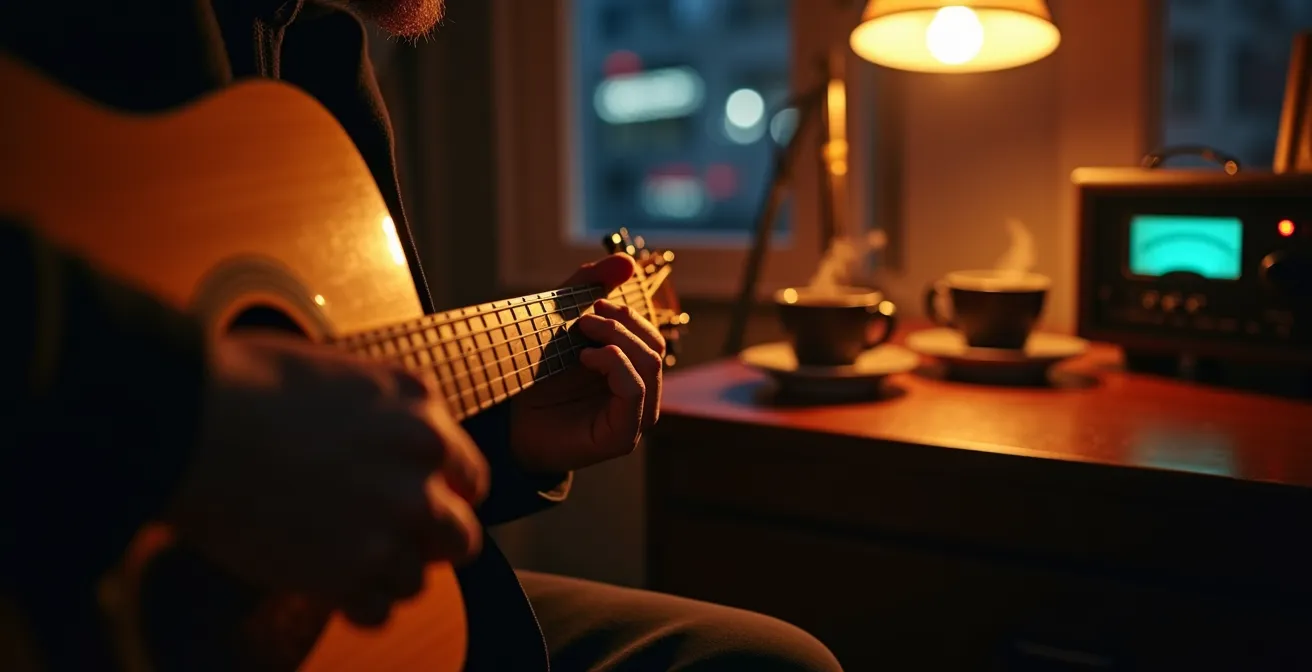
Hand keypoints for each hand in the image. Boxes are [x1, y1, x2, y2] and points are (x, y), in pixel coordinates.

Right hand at [168, 332, 489, 626]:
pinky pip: (376, 612)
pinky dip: (354, 605)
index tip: (414, 498)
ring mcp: (387, 529)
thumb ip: (389, 413)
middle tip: (384, 536)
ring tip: (343, 558)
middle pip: (458, 537)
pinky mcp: (345, 575)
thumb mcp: (347, 373)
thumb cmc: (251, 383)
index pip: (469, 478)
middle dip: (427, 543)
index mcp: (423, 420)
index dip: (442, 492)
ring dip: (384, 576)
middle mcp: (419, 476)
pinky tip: (327, 584)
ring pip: (416, 580)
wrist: (192, 424)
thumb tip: (396, 438)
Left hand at [509, 255, 664, 473]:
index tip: (594, 302)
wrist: (505, 423)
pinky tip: (585, 358)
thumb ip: (588, 289)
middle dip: (622, 324)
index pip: (652, 337)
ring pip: (650, 366)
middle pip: (655, 348)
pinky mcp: (621, 437)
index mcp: (632, 373)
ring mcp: (634, 419)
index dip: (629, 314)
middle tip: (585, 318)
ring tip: (582, 335)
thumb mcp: (561, 322)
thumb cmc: (535, 377)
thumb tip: (628, 262)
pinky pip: (635, 391)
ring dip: (617, 339)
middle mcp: (640, 398)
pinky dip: (614, 365)